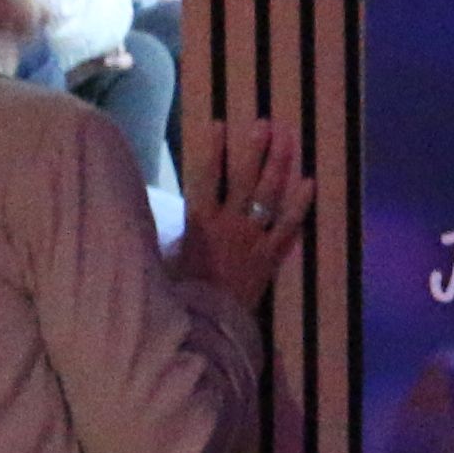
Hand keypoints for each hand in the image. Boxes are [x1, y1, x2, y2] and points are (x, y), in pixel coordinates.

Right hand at [177, 119, 312, 317]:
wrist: (205, 329)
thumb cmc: (178, 292)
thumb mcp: (163, 256)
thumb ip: (165, 230)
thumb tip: (144, 204)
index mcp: (199, 223)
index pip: (206, 176)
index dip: (212, 150)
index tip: (218, 124)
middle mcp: (229, 225)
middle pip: (245, 180)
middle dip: (254, 150)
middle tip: (265, 124)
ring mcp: (252, 240)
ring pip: (269, 197)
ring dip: (279, 166)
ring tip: (287, 140)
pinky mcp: (269, 258)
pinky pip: (288, 227)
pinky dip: (299, 205)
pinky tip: (309, 183)